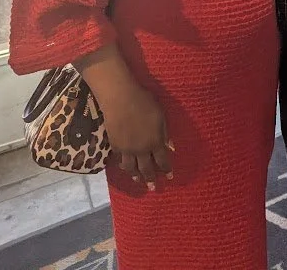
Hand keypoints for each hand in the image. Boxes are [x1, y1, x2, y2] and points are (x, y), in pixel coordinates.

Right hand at [75, 45, 172, 191]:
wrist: (120, 98)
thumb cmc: (144, 102)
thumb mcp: (161, 115)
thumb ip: (165, 133)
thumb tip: (171, 148)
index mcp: (155, 142)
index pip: (162, 161)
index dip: (166, 170)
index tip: (169, 177)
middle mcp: (141, 150)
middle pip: (147, 169)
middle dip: (151, 179)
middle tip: (154, 188)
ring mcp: (127, 149)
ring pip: (131, 169)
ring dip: (136, 177)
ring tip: (139, 181)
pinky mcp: (115, 145)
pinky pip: (121, 161)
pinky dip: (124, 166)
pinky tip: (126, 167)